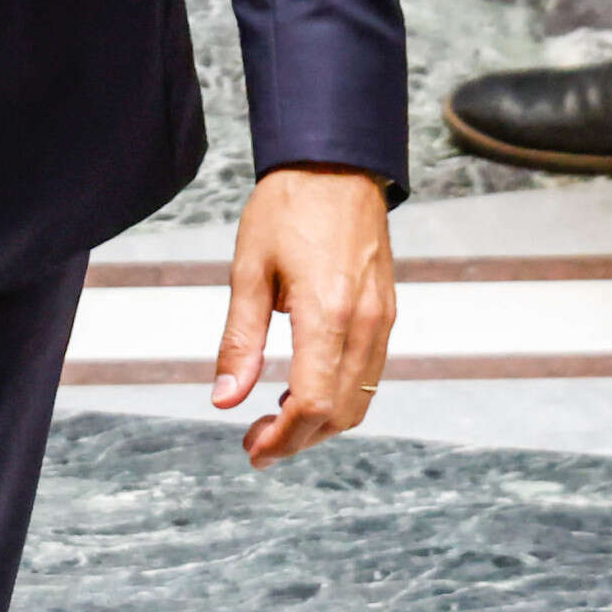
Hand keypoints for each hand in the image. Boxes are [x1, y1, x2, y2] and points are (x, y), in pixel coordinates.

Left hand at [213, 164, 393, 466]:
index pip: (313, 404)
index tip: (252, 448)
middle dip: (299, 440)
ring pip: (360, 400)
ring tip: (276, 420)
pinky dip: (339, 396)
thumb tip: (224, 399)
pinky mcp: (387, 313)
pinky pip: (369, 374)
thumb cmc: (287, 208)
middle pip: (340, 413)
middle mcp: (365, 325)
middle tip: (257, 443)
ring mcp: (382, 320)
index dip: (283, 438)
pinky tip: (303, 389)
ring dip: (321, 423)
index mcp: (328, 314)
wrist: (336, 163)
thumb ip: (239, 339)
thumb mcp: (249, 270)